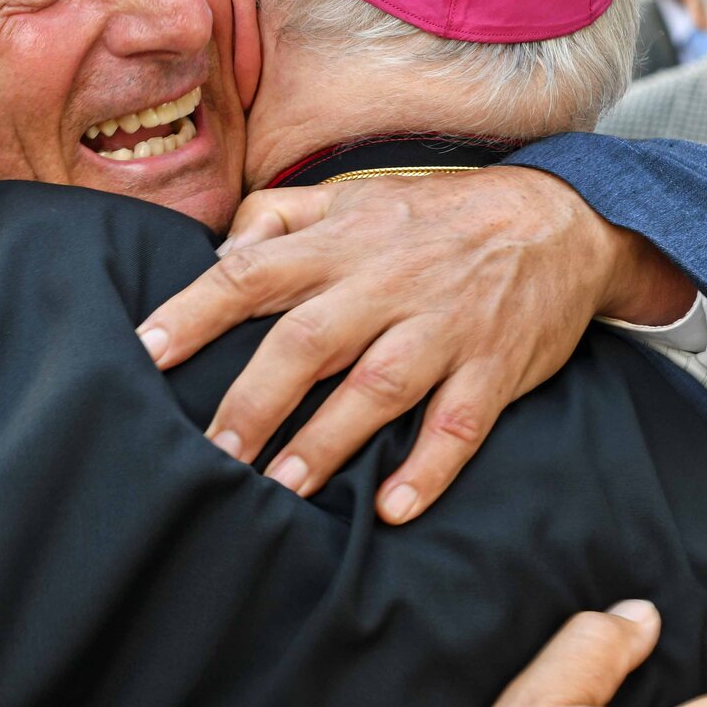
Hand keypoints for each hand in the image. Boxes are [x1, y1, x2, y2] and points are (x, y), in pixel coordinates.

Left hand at [134, 169, 694, 522]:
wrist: (561, 222)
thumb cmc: (435, 219)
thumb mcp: (356, 197)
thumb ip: (280, 217)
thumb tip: (217, 254)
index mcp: (341, 242)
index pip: (252, 273)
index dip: (195, 311)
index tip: (145, 353)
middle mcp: (386, 283)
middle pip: (308, 342)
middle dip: (255, 400)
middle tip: (210, 453)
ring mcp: (443, 328)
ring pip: (378, 387)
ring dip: (327, 442)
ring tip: (280, 490)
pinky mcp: (492, 368)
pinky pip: (460, 423)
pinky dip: (429, 467)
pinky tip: (394, 509)